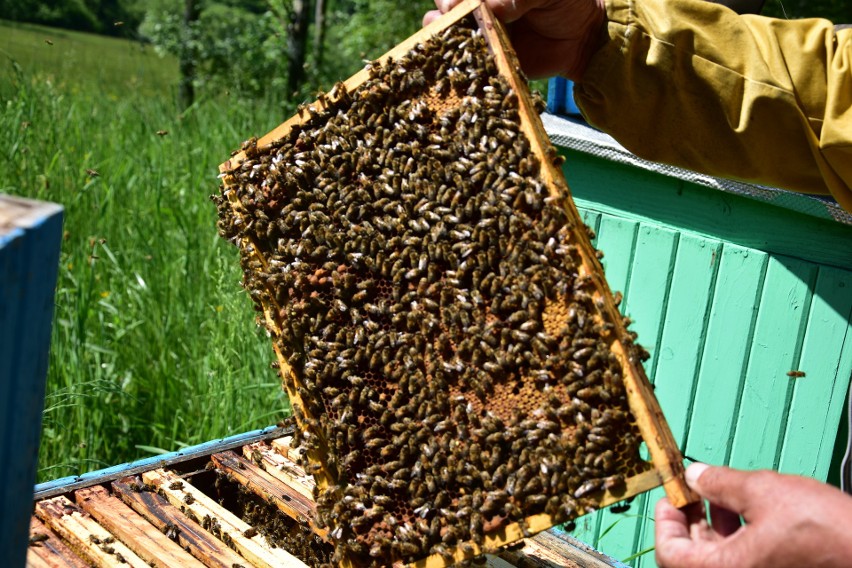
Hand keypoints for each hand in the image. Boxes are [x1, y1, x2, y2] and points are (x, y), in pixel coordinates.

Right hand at [423, 0, 606, 80]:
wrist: (581, 40)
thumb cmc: (565, 3)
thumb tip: (492, 8)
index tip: (455, 3)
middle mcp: (480, 10)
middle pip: (445, 9)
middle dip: (442, 13)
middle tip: (451, 17)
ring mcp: (482, 37)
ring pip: (448, 36)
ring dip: (441, 37)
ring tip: (447, 39)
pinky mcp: (489, 62)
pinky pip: (468, 65)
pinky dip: (459, 67)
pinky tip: (457, 66)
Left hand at [656, 463, 851, 567]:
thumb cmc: (830, 533)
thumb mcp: (764, 492)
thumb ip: (720, 483)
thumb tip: (696, 476)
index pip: (669, 554)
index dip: (666, 520)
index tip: (672, 497)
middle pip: (692, 557)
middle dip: (690, 520)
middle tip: (694, 492)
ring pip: (718, 559)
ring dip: (713, 526)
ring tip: (721, 496)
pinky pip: (743, 562)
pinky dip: (736, 538)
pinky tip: (746, 511)